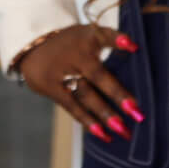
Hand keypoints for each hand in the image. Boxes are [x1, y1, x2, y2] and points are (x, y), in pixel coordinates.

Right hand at [14, 24, 140, 141]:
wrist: (32, 46)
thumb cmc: (71, 43)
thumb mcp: (88, 33)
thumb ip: (111, 40)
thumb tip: (136, 51)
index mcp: (88, 37)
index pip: (105, 36)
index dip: (118, 40)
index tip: (133, 46)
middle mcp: (75, 55)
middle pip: (97, 75)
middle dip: (117, 94)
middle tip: (136, 111)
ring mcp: (62, 72)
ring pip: (86, 95)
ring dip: (105, 113)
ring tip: (123, 130)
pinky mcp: (51, 87)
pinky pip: (72, 106)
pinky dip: (87, 121)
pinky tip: (103, 134)